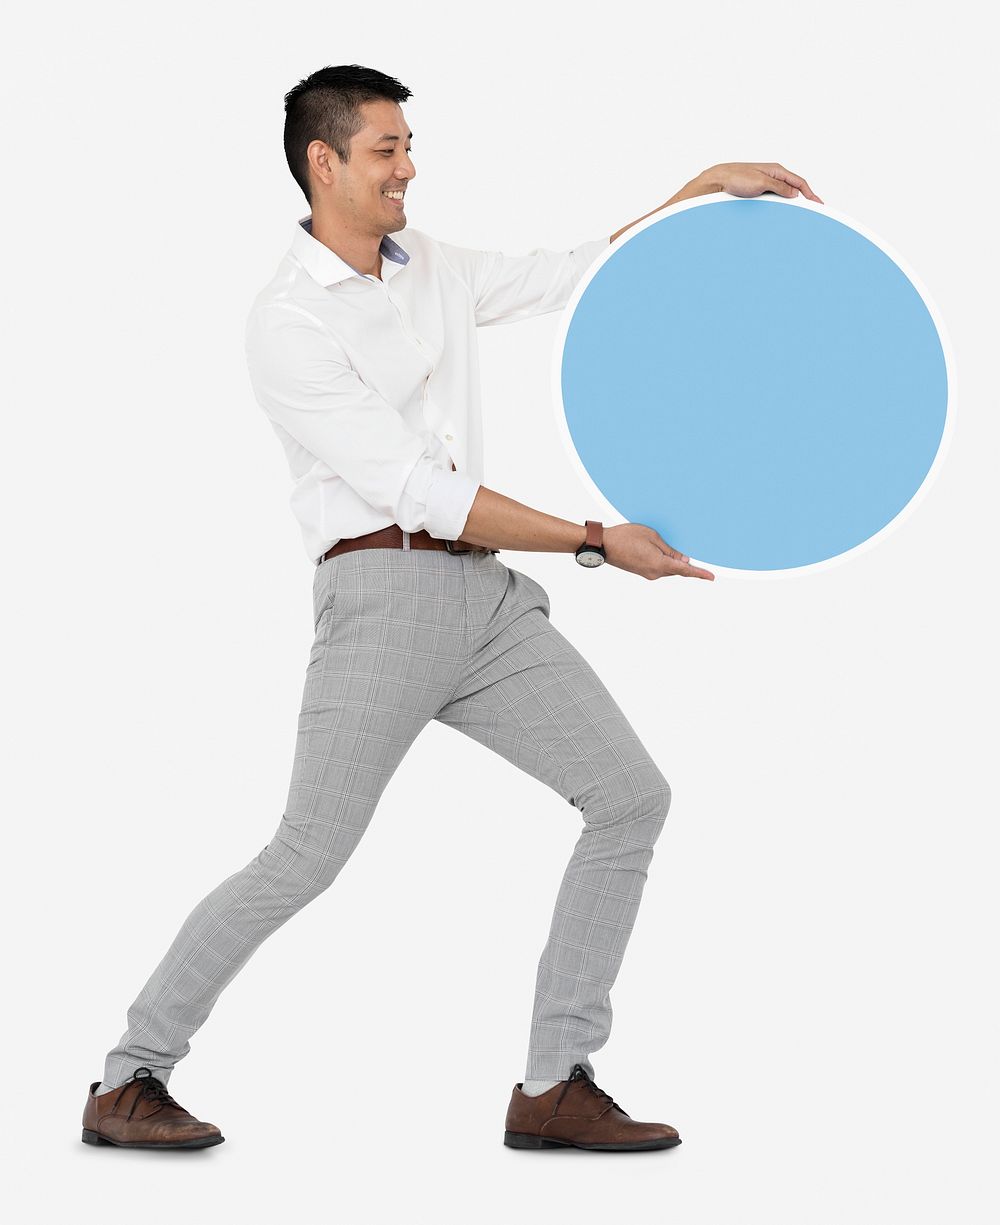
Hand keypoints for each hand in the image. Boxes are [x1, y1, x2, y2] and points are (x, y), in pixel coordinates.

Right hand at [604, 524, 714, 580]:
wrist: (603, 545)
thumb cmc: (625, 537)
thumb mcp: (652, 537)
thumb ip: (669, 550)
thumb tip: (683, 560)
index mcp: (659, 564)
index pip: (685, 570)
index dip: (699, 573)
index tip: (711, 577)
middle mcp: (654, 573)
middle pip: (677, 569)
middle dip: (685, 564)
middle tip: (693, 557)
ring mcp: (647, 574)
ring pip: (667, 568)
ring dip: (672, 561)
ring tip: (668, 547)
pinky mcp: (642, 572)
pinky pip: (658, 568)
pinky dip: (663, 561)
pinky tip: (659, 551)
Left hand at [703, 162, 823, 202]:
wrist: (718, 180)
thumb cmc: (736, 178)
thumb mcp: (761, 182)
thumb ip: (779, 187)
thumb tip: (794, 193)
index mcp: (777, 170)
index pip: (799, 182)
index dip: (810, 194)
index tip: (818, 204)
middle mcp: (773, 175)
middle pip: (794, 188)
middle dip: (804, 199)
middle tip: (813, 210)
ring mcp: (766, 183)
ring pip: (783, 195)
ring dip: (791, 203)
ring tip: (799, 213)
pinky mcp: (758, 190)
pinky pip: (774, 198)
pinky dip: (780, 205)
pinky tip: (782, 211)